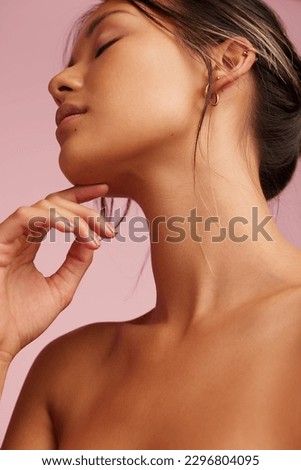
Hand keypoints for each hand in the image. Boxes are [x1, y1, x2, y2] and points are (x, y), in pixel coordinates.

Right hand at [0, 184, 114, 362]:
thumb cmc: (22, 322)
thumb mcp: (60, 289)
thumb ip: (76, 263)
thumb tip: (93, 240)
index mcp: (30, 245)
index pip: (56, 210)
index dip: (79, 196)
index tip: (105, 190)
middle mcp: (19, 237)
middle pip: (54, 204)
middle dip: (85, 211)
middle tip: (108, 229)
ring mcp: (7, 237)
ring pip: (42, 206)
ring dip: (73, 216)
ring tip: (93, 234)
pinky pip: (23, 217)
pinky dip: (50, 218)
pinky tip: (71, 229)